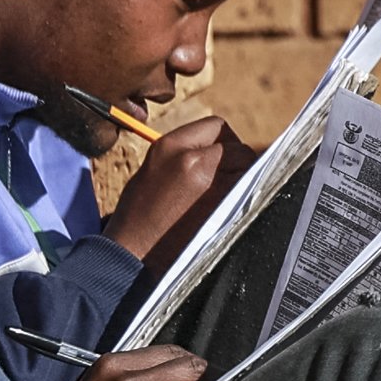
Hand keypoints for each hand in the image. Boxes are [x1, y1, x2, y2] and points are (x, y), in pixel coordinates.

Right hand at [104, 114, 248, 262]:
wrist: (131, 254)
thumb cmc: (138, 217)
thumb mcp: (154, 170)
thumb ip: (185, 156)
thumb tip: (217, 152)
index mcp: (170, 146)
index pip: (216, 126)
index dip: (222, 141)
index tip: (220, 156)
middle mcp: (192, 160)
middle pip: (238, 147)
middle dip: (238, 161)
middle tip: (227, 179)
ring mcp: (211, 184)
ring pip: (248, 169)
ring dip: (244, 179)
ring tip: (225, 196)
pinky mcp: (224, 208)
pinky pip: (248, 193)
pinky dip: (244, 198)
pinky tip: (228, 210)